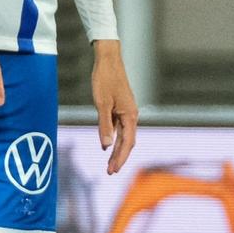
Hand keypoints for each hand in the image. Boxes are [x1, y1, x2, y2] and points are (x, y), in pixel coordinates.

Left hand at [90, 41, 139, 174]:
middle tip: (110, 172)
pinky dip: (114, 139)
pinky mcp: (121, 108)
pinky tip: (107, 145)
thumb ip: (104, 126)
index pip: (127, 143)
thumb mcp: (101, 104)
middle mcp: (131, 115)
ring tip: (109, 164)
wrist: (108, 60)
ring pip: (124, 136)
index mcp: (130, 115)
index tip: (113, 171)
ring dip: (117, 150)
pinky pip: (119, 128)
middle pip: (128, 142)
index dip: (120, 158)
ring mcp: (127, 112)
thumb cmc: (105, 79)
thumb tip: (106, 147)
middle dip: (119, 158)